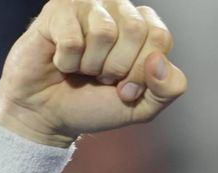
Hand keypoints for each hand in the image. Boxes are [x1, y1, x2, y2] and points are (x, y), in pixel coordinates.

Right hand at [0, 0, 186, 146]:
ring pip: (104, 31)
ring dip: (91, 64)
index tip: (126, 88)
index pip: (160, 37)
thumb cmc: (93, 104)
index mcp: (144, 27)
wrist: (49, 116)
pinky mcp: (57, 10)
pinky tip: (61, 62)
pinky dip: (66, 62)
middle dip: (118, 67)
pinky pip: (72, 39)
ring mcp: (88, 5)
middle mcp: (118, 8)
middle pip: (135, 29)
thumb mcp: (142, 107)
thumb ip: (168, 88)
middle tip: (102, 78)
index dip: (142, 72)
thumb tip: (159, 61)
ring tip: (82, 69)